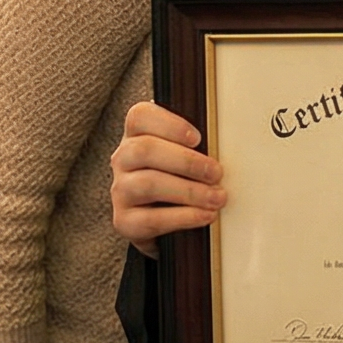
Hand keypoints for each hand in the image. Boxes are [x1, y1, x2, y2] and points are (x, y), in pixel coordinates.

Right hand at [110, 101, 224, 251]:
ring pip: (148, 184)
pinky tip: (205, 216)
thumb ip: (194, 148)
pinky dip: (184, 217)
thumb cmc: (175, 182)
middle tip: (216, 173)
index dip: (170, 124)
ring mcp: (120, 190)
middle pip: (145, 150)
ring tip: (216, 198)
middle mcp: (123, 160)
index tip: (198, 138)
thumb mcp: (183, 158)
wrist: (156, 225)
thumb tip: (222, 149)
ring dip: (189, 191)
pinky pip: (152, 219)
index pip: (140, 117)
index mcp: (136, 136)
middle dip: (187, 161)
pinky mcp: (125, 221)